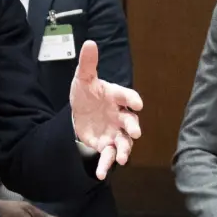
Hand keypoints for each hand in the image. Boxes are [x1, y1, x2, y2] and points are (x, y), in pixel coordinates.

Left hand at [68, 41, 142, 178]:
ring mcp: (115, 132)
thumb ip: (88, 63)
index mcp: (116, 97)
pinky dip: (106, 165)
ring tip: (123, 158)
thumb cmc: (87, 94)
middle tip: (135, 132)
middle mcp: (120, 115)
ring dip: (125, 150)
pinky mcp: (106, 145)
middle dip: (133, 126)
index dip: (132, 99)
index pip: (127, 96)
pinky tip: (101, 174)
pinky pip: (109, 156)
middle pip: (131, 121)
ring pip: (124, 142)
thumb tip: (90, 43)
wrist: (80, 113)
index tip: (137, 103)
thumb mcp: (83, 78)